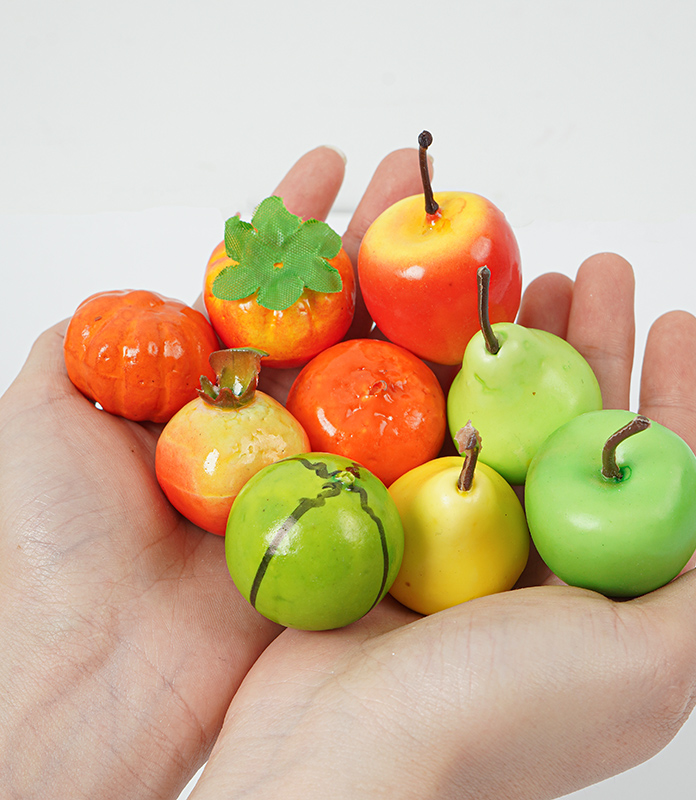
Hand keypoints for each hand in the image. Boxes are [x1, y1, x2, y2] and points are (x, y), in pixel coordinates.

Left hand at [0, 145, 424, 797]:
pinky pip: (402, 449)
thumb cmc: (55, 540)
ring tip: (461, 241)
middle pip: (333, 314)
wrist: (102, 667)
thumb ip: (86, 341)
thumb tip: (131, 292)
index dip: (292, 222)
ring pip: (378, 370)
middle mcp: (267, 418)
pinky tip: (473, 342)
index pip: (260, 285)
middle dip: (375, 244)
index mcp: (205, 387)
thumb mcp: (44, 410)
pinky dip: (440, 398)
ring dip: (420, 305)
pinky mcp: (352, 514)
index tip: (325, 164)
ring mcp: (315, 464)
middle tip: (415, 184)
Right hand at [187, 256, 695, 798]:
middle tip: (590, 272)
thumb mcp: (632, 668)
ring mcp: (450, 539)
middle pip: (567, 428)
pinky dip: (426, 387)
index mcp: (595, 587)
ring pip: (491, 422)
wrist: (340, 757)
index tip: (676, 319)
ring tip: (520, 287)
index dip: (669, 391)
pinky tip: (433, 336)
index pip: (650, 472)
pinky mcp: (382, 527)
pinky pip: (412, 440)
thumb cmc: (494, 719)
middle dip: (588, 347)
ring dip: (508, 355)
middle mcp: (527, 558)